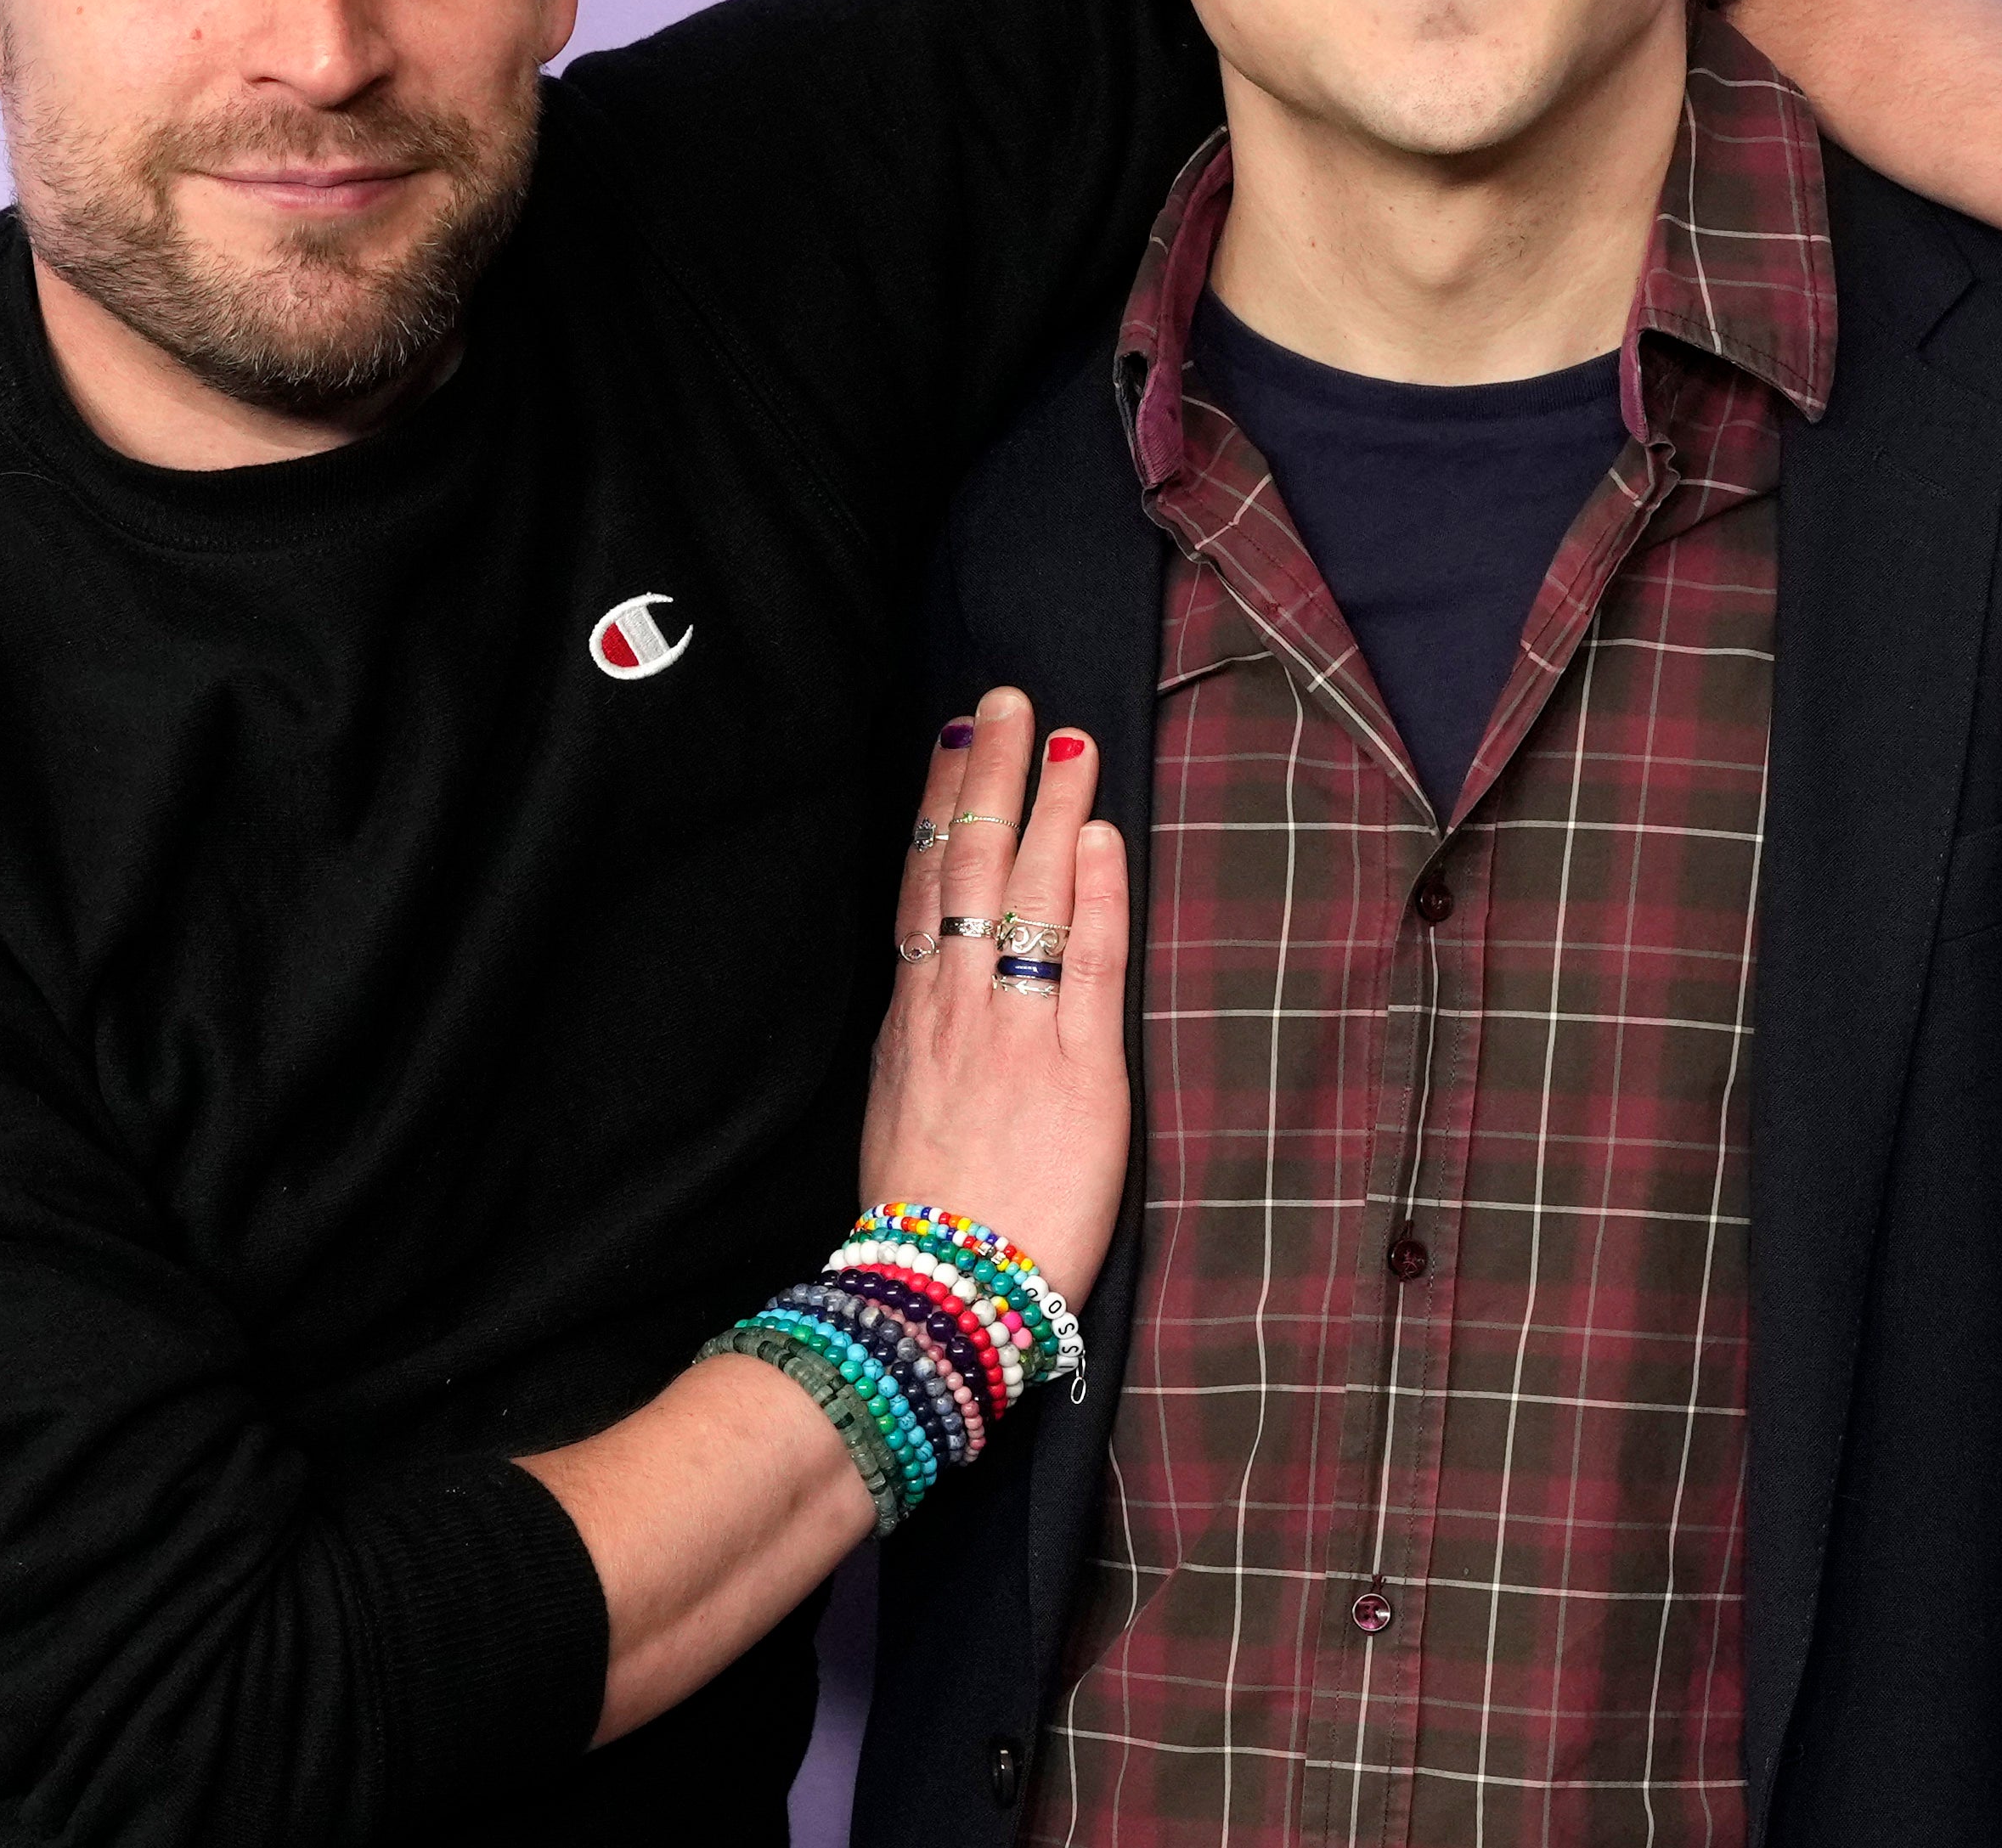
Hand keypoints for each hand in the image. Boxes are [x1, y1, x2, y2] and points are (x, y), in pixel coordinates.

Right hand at [859, 688, 1130, 1305]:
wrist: (938, 1300)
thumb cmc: (924, 1226)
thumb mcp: (898, 1113)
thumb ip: (920, 1045)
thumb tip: (931, 994)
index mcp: (913, 1021)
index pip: (926, 886)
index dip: (943, 807)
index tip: (956, 741)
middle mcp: (956, 1010)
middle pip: (971, 867)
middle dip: (991, 777)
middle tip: (1010, 701)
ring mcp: (1016, 1035)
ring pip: (1027, 897)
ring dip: (1049, 809)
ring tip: (1070, 741)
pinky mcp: (1080, 1073)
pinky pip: (1086, 964)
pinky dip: (1094, 896)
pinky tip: (1102, 837)